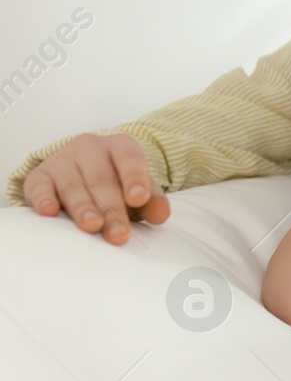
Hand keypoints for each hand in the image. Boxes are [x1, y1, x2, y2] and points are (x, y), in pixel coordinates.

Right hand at [21, 132, 170, 244]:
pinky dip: (43, 199)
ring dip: (82, 208)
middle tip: (119, 234)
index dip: (135, 178)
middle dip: (112, 209)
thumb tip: (161, 215)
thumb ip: (151, 201)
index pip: (130, 159)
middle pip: (102, 180)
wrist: (79, 173)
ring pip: (73, 185)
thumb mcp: (137, 190)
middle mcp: (90, 147)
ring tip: (91, 226)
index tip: (138, 198)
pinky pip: (39, 186)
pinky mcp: (39, 175)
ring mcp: (62, 159)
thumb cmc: (116, 184)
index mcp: (120, 146)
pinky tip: (49, 211)